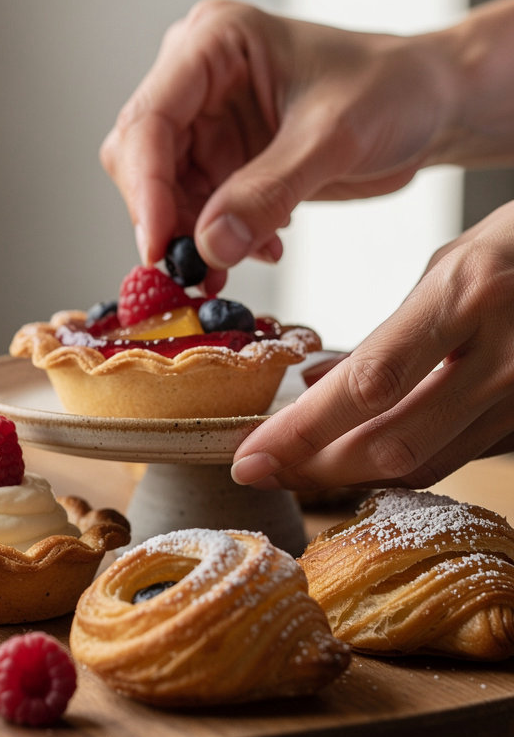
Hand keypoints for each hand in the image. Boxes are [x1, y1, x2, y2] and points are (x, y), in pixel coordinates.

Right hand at [100, 0, 456, 283]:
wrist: (430, 106)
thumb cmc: (393, 89)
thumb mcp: (333, 138)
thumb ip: (267, 191)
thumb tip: (208, 248)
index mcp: (212, 41)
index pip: (148, 119)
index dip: (145, 187)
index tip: (158, 247)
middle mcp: (195, 78)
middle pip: (140, 158)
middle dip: (165, 216)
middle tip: (196, 267)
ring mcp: (204, 120)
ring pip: (162, 192)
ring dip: (192, 237)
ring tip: (243, 258)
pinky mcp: (219, 158)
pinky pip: (193, 209)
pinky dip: (216, 239)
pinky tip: (259, 248)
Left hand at [231, 200, 513, 489]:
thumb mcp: (451, 263)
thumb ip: (389, 331)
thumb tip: (318, 385)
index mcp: (468, 296)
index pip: (368, 386)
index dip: (301, 433)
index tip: (248, 457)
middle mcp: (504, 355)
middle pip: (392, 444)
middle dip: (315, 467)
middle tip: (264, 471)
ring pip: (426, 463)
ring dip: (352, 473)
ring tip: (299, 466)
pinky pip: (460, 457)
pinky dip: (403, 462)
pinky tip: (361, 453)